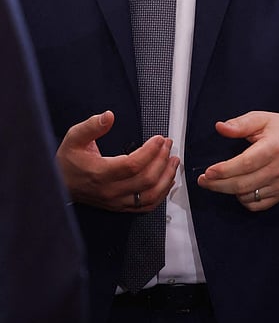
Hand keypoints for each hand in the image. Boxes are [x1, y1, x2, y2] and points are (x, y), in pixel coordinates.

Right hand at [56, 110, 178, 211]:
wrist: (60, 184)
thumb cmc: (68, 161)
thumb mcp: (74, 138)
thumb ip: (92, 126)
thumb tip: (109, 116)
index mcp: (100, 174)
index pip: (132, 165)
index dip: (150, 151)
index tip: (159, 138)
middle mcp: (110, 191)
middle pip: (146, 179)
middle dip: (162, 159)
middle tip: (168, 144)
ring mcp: (117, 201)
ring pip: (150, 195)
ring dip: (167, 177)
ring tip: (174, 160)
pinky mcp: (120, 206)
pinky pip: (146, 205)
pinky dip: (161, 194)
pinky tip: (168, 179)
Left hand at [196, 111, 278, 210]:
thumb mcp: (261, 119)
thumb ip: (240, 124)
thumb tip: (220, 128)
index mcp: (273, 147)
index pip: (244, 164)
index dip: (223, 171)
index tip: (207, 172)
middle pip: (242, 184)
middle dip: (218, 185)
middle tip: (204, 181)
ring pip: (248, 196)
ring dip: (230, 191)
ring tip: (221, 182)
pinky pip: (257, 204)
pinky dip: (244, 200)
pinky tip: (239, 189)